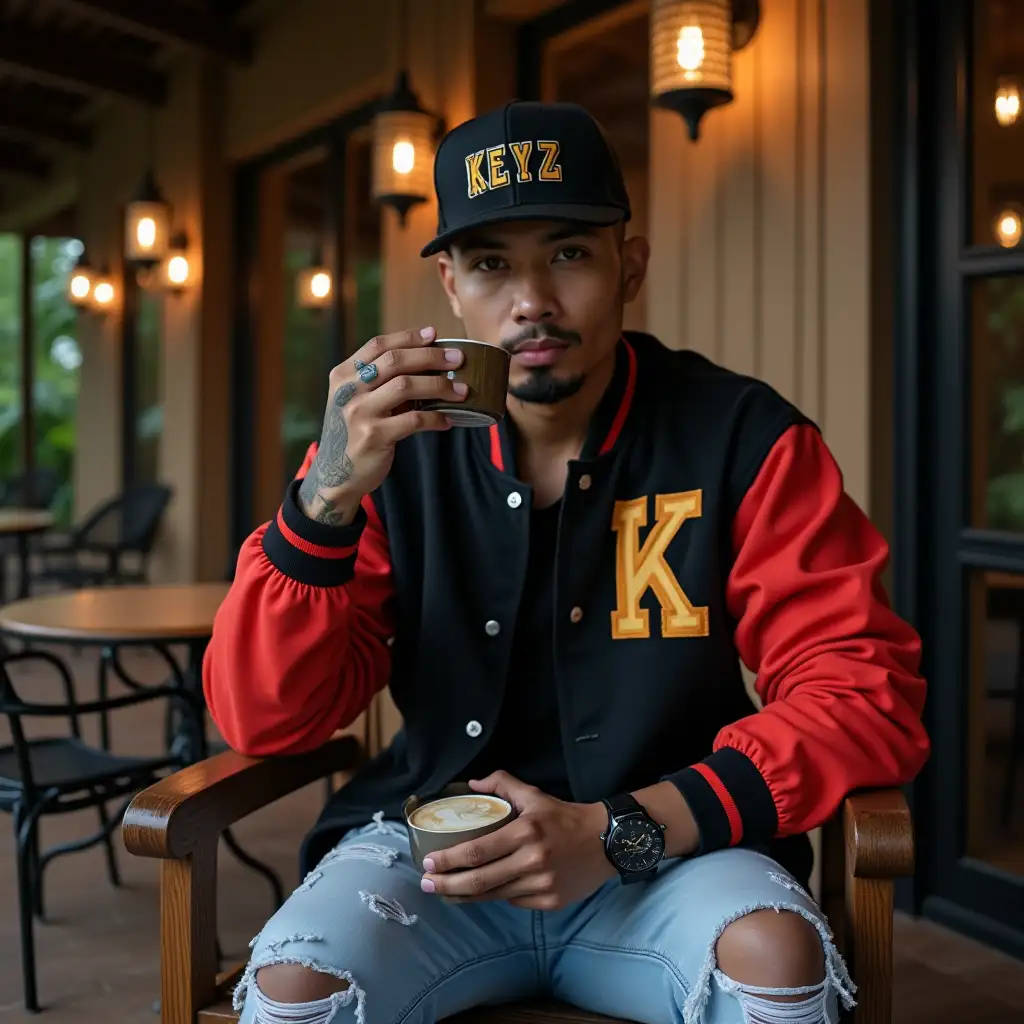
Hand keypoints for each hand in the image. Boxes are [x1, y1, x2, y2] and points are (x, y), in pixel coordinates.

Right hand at [298, 327, 466, 524]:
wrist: (335, 474)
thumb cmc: (353, 432)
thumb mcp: (354, 401)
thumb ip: (377, 381)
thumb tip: (426, 362)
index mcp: (343, 376)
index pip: (378, 345)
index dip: (408, 337)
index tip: (434, 334)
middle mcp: (348, 390)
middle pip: (395, 361)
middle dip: (431, 357)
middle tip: (458, 358)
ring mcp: (360, 413)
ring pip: (406, 386)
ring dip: (439, 386)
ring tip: (462, 390)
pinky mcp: (374, 436)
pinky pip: (413, 420)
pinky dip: (435, 419)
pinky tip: (448, 421)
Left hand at [419, 772, 615, 909]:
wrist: (607, 840)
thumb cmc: (565, 816)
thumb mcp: (534, 795)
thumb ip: (502, 784)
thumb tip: (471, 784)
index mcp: (525, 832)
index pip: (477, 852)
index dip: (449, 860)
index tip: (429, 863)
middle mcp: (532, 861)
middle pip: (479, 880)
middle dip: (448, 885)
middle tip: (428, 884)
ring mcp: (542, 885)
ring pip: (494, 895)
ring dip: (466, 896)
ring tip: (446, 892)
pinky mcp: (551, 902)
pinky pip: (515, 901)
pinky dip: (499, 896)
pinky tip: (486, 891)